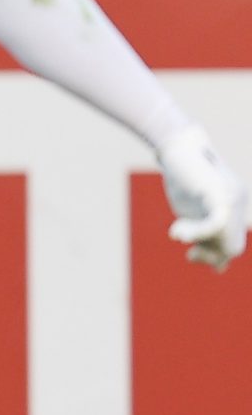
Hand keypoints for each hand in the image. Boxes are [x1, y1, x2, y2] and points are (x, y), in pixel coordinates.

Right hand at [158, 126, 248, 270]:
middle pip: (233, 247)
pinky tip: (176, 231)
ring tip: (178, 234)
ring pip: (225, 237)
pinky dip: (196, 232)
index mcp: (236, 210)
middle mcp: (238, 205)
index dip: (213, 257)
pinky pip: (216, 223)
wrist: (178, 147)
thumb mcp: (193, 210)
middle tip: (189, 252)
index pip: (232, 247)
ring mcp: (230, 199)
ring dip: (199, 242)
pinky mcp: (218, 193)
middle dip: (209, 256)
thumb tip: (220, 267)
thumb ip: (205, 231)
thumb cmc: (181, 177)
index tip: (191, 253)